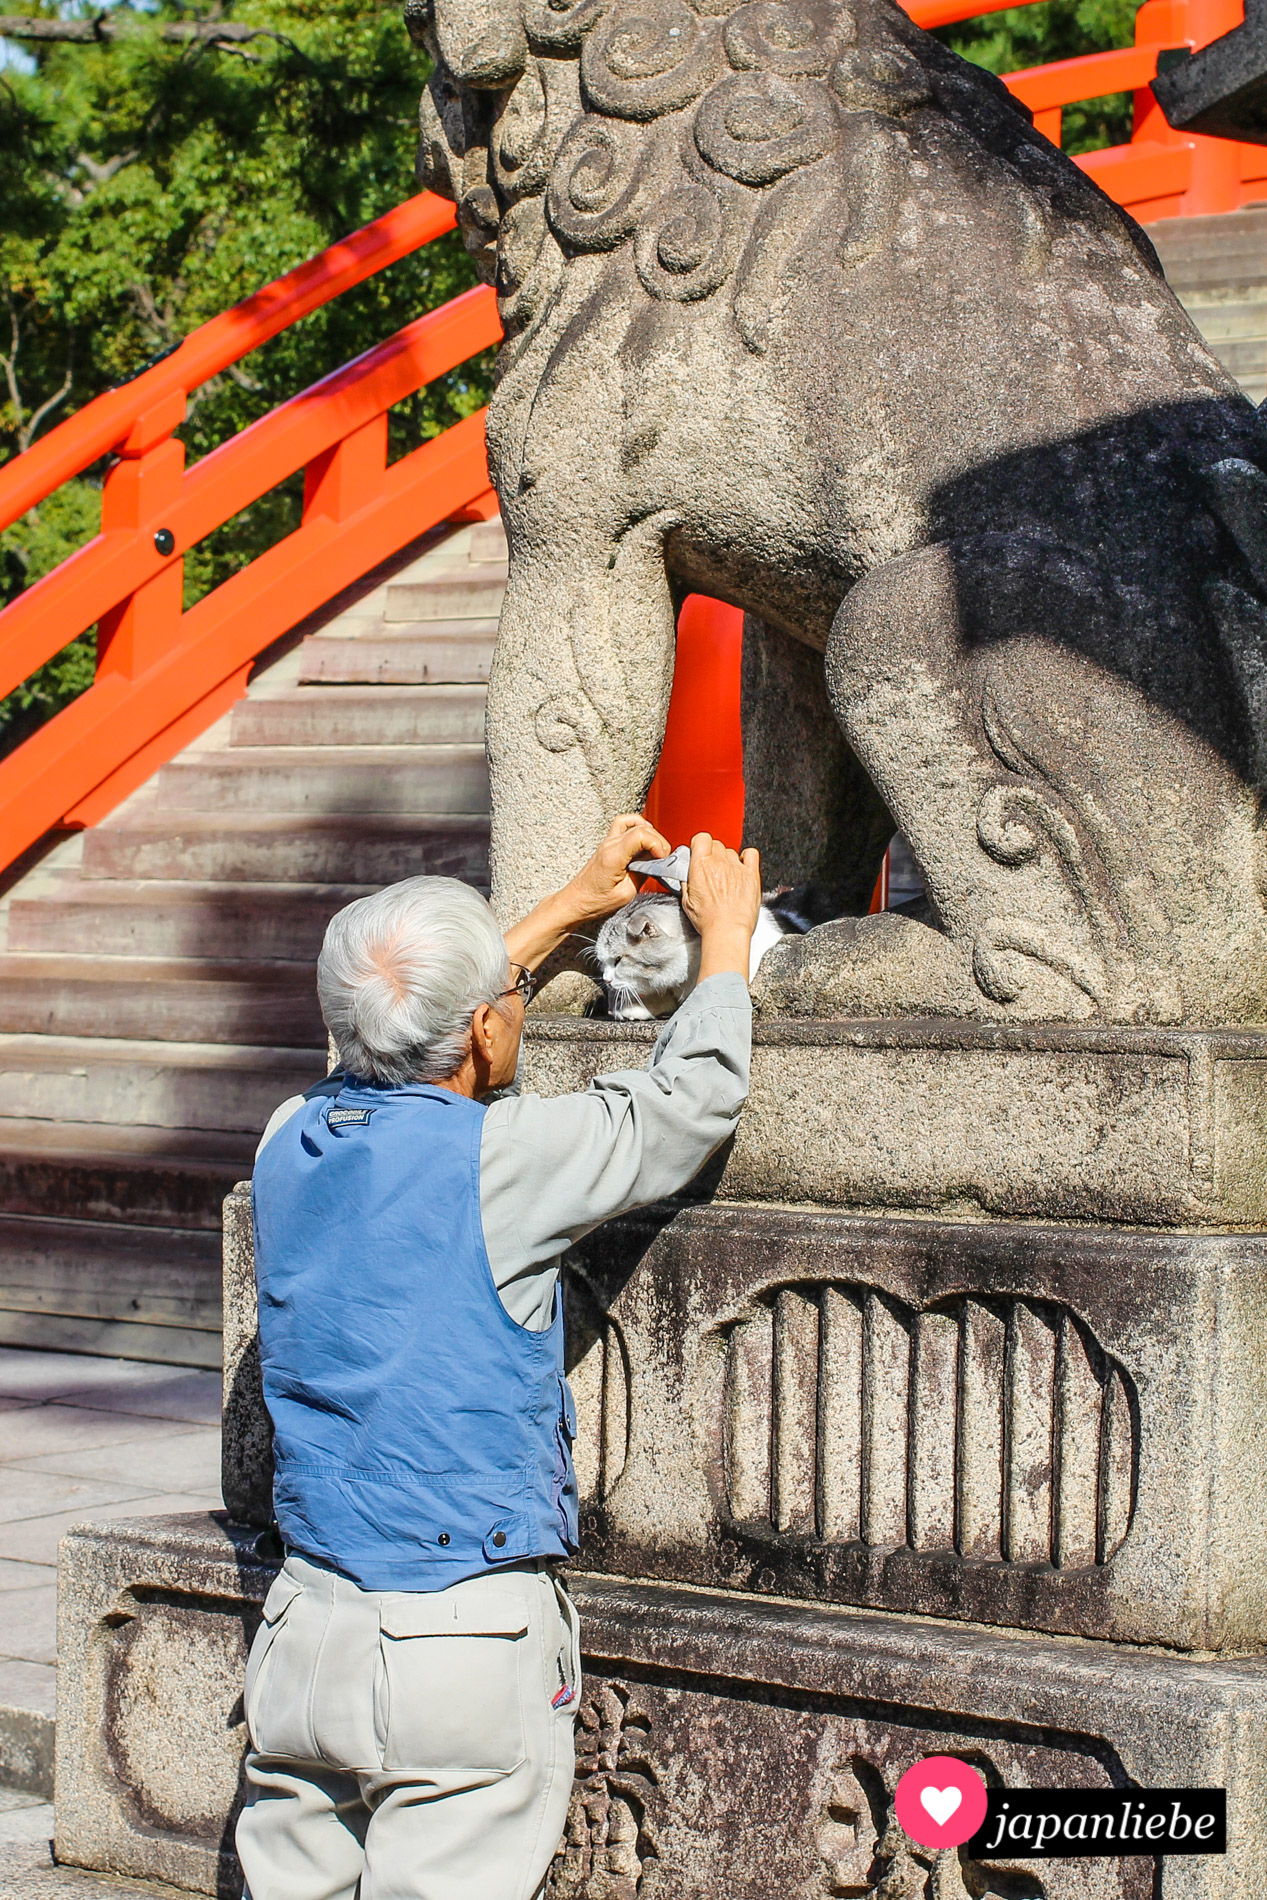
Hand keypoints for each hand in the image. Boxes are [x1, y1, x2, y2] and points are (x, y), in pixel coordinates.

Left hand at [560, 813, 672, 922]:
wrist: (576, 901)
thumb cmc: (594, 900)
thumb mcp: (626, 893)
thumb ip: (643, 874)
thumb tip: (654, 864)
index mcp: (613, 856)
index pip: (641, 835)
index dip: (657, 844)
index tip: (662, 857)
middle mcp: (610, 845)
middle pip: (641, 828)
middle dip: (658, 841)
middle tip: (662, 858)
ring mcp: (608, 842)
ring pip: (634, 823)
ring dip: (649, 833)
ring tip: (654, 849)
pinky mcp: (608, 844)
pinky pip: (624, 824)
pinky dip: (637, 826)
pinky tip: (643, 839)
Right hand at [682, 833, 761, 982]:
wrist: (727, 931)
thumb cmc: (709, 920)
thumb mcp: (687, 901)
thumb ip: (687, 883)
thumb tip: (686, 875)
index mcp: (702, 866)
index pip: (702, 838)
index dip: (699, 844)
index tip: (698, 852)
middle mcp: (720, 863)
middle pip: (717, 844)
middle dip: (712, 853)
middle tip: (710, 868)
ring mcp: (737, 868)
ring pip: (731, 851)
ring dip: (727, 859)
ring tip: (725, 875)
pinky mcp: (751, 875)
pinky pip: (751, 854)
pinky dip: (746, 857)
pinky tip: (742, 866)